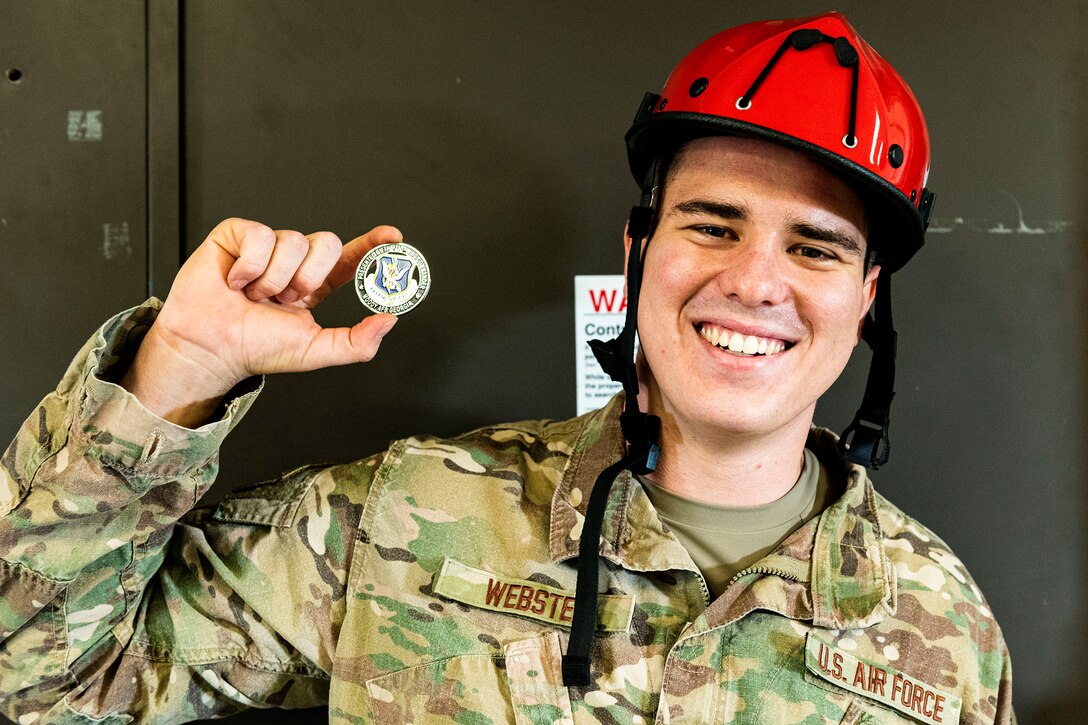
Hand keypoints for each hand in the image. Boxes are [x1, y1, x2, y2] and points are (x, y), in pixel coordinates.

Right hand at [121, 218, 400, 425]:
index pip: (350, 258)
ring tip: (254, 296)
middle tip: (285, 300)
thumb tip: (390, 320)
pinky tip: (235, 281)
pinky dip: (248, 266)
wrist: (210, 348)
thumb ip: (356, 342)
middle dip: (308, 276)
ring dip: (273, 278)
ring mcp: (266, 246)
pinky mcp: (237, 235)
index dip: (372, 244)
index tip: (393, 237)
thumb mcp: (314, 350)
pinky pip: (259, 236)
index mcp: (314, 285)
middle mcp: (293, 262)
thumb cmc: (255, 349)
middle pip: (326, 242)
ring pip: (292, 241)